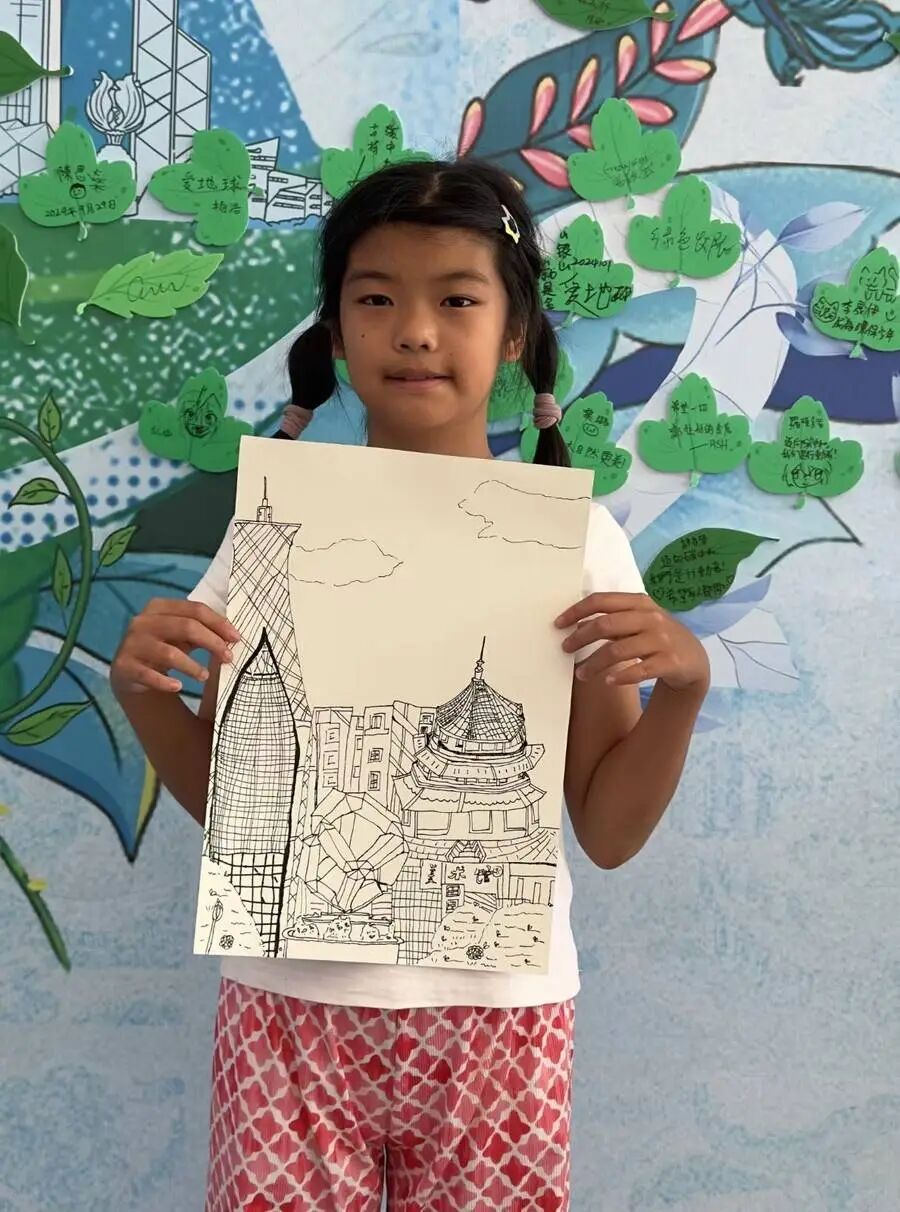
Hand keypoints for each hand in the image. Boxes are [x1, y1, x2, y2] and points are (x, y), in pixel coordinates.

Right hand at [111, 598, 239, 695]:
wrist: (131, 671)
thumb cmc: (164, 646)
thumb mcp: (182, 635)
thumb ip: (202, 630)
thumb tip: (232, 635)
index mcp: (159, 607)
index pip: (195, 610)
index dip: (218, 623)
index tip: (236, 638)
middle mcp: (143, 622)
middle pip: (186, 627)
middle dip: (212, 642)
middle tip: (228, 658)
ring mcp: (131, 643)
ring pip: (169, 653)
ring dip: (192, 666)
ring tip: (205, 676)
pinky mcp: (124, 666)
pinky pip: (148, 675)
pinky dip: (165, 682)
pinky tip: (178, 687)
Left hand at [555, 592, 709, 691]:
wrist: (694, 660)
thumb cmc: (657, 639)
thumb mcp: (637, 623)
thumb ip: (611, 621)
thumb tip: (576, 625)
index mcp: (640, 603)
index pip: (602, 601)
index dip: (577, 611)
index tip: (558, 624)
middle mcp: (651, 618)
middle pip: (606, 624)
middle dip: (580, 637)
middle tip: (565, 649)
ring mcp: (662, 640)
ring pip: (618, 650)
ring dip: (594, 663)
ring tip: (581, 675)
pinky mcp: (670, 662)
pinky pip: (640, 670)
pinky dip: (621, 676)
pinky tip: (608, 681)